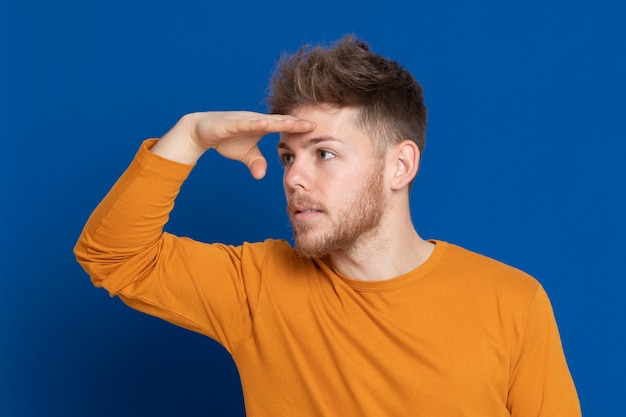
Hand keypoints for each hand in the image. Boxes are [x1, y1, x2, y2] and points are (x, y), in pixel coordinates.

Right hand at [152, 111, 314, 178]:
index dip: (299, 128)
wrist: (200, 130)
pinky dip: (256, 123)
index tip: (317, 130)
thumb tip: (261, 175)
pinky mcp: (230, 123)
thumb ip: (255, 162)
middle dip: (296, 122)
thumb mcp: (244, 154)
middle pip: (280, 121)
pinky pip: (245, 123)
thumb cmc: (225, 139)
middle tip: (315, 124)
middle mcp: (256, 120)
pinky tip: (266, 123)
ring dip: (281, 121)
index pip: (285, 127)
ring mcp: (244, 120)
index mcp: (262, 126)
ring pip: (265, 120)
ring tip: (296, 122)